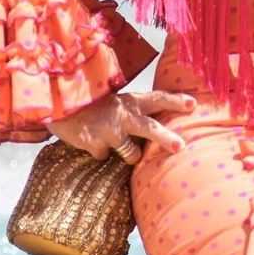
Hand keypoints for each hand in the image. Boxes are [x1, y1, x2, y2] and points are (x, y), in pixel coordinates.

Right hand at [48, 90, 195, 164]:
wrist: (59, 104)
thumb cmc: (93, 104)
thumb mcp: (117, 101)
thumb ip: (135, 111)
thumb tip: (157, 126)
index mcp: (132, 101)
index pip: (159, 98)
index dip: (176, 101)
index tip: (194, 104)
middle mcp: (124, 115)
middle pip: (150, 128)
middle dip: (166, 138)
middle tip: (180, 146)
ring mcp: (109, 130)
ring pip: (131, 153)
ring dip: (130, 154)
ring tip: (116, 142)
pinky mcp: (94, 144)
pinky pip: (104, 156)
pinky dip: (99, 152)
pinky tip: (90, 140)